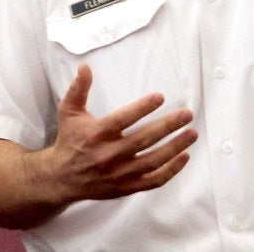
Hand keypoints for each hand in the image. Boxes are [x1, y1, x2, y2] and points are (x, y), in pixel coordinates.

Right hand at [45, 63, 197, 202]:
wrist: (61, 178)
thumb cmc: (69, 141)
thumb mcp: (69, 112)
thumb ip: (78, 89)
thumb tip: (85, 67)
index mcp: (96, 134)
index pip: (122, 119)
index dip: (142, 108)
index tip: (160, 97)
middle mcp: (108, 154)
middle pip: (143, 140)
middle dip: (167, 126)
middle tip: (187, 114)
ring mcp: (119, 173)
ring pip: (152, 161)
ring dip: (174, 148)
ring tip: (192, 133)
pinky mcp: (126, 187)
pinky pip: (152, 181)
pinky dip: (171, 171)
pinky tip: (184, 157)